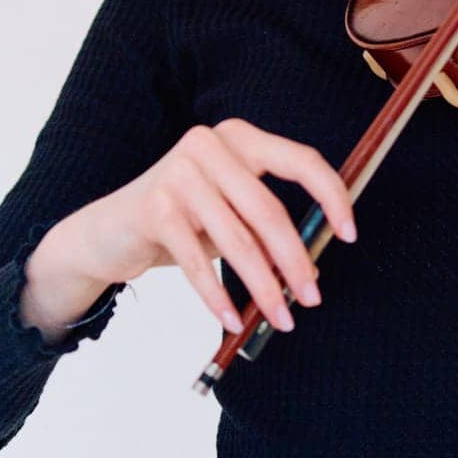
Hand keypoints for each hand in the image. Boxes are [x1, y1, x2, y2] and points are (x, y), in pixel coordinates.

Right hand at [66, 119, 356, 333]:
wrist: (107, 232)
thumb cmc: (181, 221)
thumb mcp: (228, 213)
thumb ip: (266, 224)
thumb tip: (315, 264)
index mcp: (239, 138)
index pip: (299, 159)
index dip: (331, 195)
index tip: (350, 233)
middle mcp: (210, 145)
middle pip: (269, 210)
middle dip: (296, 260)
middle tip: (312, 297)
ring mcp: (179, 172)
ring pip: (238, 240)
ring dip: (263, 286)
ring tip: (280, 317)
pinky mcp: (156, 206)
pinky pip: (198, 260)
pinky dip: (218, 296)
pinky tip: (231, 319)